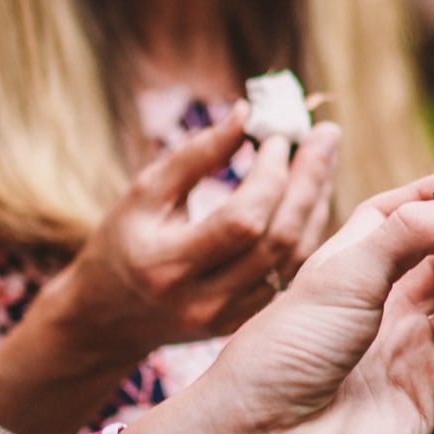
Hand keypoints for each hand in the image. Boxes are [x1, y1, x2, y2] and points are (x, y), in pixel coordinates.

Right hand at [42, 101, 340, 367]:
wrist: (109, 317)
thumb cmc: (123, 242)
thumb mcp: (144, 193)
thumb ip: (195, 155)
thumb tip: (246, 113)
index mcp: (168, 265)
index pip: (241, 221)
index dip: (268, 177)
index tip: (275, 138)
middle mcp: (204, 300)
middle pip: (278, 240)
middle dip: (308, 181)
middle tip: (324, 134)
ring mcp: (229, 317)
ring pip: (295, 258)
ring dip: (316, 202)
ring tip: (323, 157)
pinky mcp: (246, 320)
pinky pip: (293, 273)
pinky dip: (309, 229)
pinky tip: (312, 194)